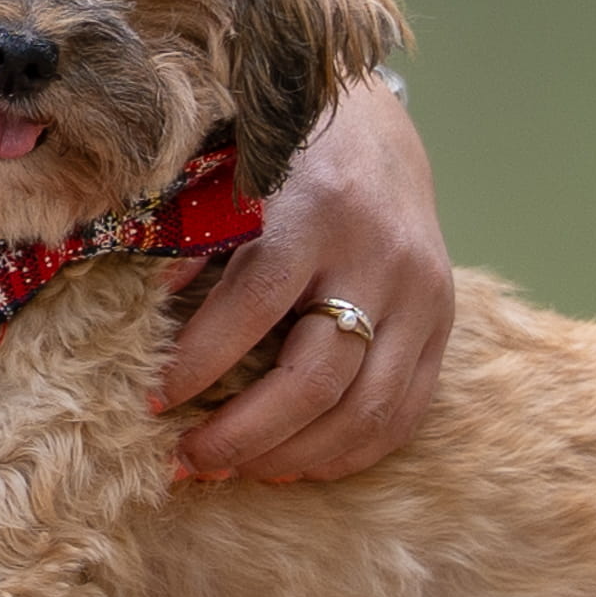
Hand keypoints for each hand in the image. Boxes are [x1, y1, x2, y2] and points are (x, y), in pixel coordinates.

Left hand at [154, 74, 449, 483]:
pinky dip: (348, 452)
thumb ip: (197, 242)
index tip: (152, 402)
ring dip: (292, 455)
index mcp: (319, 209)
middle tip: (187, 456)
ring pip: (365, 410)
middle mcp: (380, 257)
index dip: (200, 363)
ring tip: (233, 469)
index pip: (255, 305)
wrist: (376, 126)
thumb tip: (153, 319)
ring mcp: (422, 296)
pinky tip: (295, 463)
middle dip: (243, 433)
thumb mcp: (235, 176)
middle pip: (316, 378)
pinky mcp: (443, 323)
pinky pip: (404, 413)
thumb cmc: (286, 152)